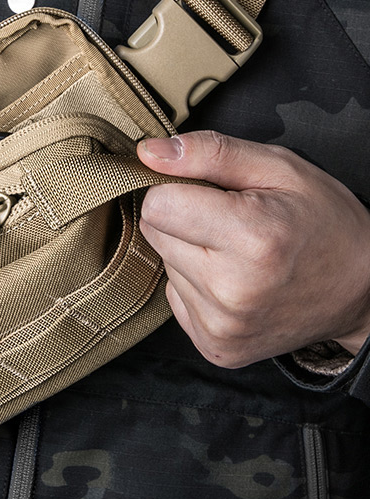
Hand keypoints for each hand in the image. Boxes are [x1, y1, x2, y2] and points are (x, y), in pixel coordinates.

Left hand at [137, 131, 369, 366]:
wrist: (361, 292)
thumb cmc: (323, 222)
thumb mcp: (279, 168)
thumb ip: (210, 152)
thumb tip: (149, 152)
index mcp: (252, 238)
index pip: (157, 204)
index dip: (176, 189)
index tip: (207, 192)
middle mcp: (231, 290)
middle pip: (154, 233)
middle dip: (182, 219)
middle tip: (227, 222)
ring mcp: (222, 325)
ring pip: (164, 264)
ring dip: (190, 252)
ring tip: (235, 253)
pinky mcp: (214, 346)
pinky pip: (175, 298)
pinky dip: (196, 285)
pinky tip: (232, 280)